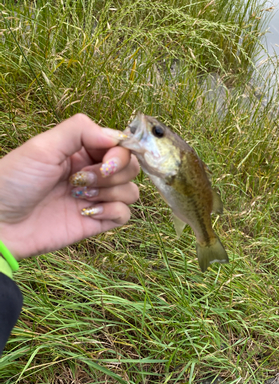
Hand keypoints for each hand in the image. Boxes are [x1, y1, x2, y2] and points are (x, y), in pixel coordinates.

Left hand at [0, 113, 138, 259]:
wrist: (0, 222)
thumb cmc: (14, 181)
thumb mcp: (43, 146)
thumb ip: (79, 131)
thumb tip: (117, 136)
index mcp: (82, 150)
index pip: (120, 145)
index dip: (120, 152)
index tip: (106, 161)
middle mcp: (93, 172)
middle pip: (131, 168)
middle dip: (113, 173)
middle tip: (81, 180)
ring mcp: (96, 198)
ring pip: (130, 191)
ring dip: (109, 192)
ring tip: (78, 196)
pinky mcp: (96, 222)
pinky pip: (124, 214)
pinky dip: (111, 211)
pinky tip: (86, 212)